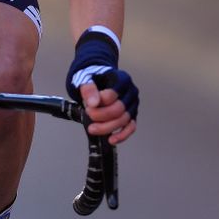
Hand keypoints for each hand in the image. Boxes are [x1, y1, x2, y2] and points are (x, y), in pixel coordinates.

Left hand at [66, 29, 138, 144]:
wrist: (98, 79)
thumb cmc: (93, 78)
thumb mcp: (86, 78)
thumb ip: (89, 89)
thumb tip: (94, 103)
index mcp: (121, 79)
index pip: (112, 95)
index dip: (99, 103)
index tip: (88, 106)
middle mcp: (130, 92)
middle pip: (119, 109)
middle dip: (101, 116)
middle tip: (88, 115)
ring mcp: (132, 104)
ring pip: (124, 120)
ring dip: (107, 127)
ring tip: (92, 129)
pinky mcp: (132, 115)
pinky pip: (131, 127)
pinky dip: (122, 135)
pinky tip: (111, 140)